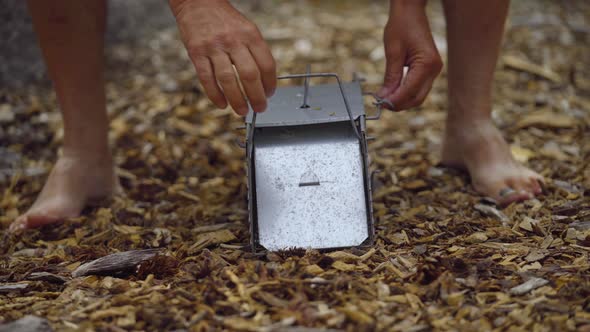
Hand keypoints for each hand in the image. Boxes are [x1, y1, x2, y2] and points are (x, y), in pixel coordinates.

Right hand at [169, 0, 275, 114]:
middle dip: (256, 96)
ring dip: (237, 100)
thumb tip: (264, 81)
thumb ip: (255, 51)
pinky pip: (206, 78)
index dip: (270, 83)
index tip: (270, 94)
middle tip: (259, 108)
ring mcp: (214, 47)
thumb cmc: (225, 20)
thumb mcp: (247, 29)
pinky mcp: (196, 52)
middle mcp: (233, 40)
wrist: (198, 2)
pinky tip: (222, 104)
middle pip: (249, 75)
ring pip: (228, 80)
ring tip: (242, 111)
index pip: (266, 64)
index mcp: (250, 34)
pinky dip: (215, 94)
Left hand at [378, 0, 441, 110]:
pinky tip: (394, 92)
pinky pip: (419, 87)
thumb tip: (384, 96)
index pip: (410, 91)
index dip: (395, 101)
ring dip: (403, 100)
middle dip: (399, 104)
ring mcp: (434, 70)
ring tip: (385, 99)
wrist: (411, 11)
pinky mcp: (430, 69)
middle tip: (381, 104)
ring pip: (419, 95)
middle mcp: (434, 69)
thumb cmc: (402, 25)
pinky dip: (407, 92)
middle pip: (417, 98)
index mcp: (427, 64)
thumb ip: (390, 77)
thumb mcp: (393, 52)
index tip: (380, 104)